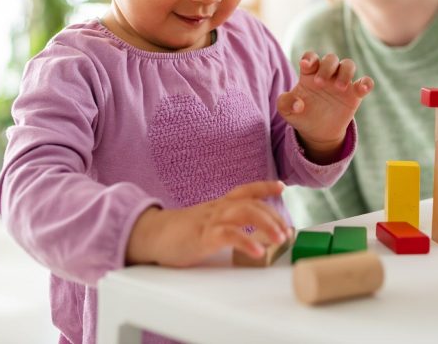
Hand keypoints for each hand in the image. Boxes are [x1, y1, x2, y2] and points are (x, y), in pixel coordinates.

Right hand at [126, 181, 289, 267]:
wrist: (150, 235)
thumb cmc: (178, 233)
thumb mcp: (204, 224)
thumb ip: (223, 226)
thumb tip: (248, 237)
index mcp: (218, 205)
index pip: (244, 190)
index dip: (263, 187)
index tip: (281, 186)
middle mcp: (217, 209)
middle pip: (251, 203)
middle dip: (273, 215)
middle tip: (287, 231)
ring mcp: (210, 221)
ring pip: (243, 213)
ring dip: (266, 224)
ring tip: (280, 238)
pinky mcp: (202, 236)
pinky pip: (228, 235)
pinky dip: (246, 242)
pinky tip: (258, 252)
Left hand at [277, 52, 373, 161]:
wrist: (316, 132)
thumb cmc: (300, 115)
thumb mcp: (287, 110)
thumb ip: (285, 103)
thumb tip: (298, 105)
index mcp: (309, 73)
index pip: (311, 57)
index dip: (309, 58)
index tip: (305, 65)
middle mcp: (327, 74)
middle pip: (331, 58)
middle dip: (326, 67)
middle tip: (320, 83)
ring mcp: (342, 82)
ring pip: (348, 65)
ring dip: (345, 72)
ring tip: (339, 87)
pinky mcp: (354, 94)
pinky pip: (365, 83)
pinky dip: (366, 83)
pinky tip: (362, 88)